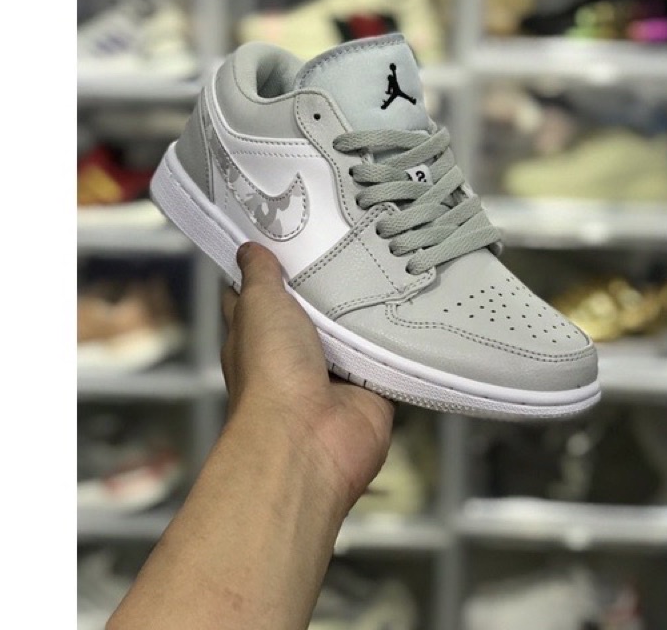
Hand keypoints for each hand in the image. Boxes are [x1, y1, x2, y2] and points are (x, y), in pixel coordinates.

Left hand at [221, 242, 394, 513]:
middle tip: (361, 235)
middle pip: (316, 308)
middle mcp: (296, 352)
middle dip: (333, 280)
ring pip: (355, 330)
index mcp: (260, 334)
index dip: (274, 264)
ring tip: (396, 258)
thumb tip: (248, 248)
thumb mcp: (259, 307)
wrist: (309, 437)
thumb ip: (259, 276)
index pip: (262, 293)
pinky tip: (418, 302)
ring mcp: (335, 372)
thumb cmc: (272, 369)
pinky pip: (389, 356)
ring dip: (371, 306)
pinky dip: (401, 337)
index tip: (297, 228)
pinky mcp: (371, 386)